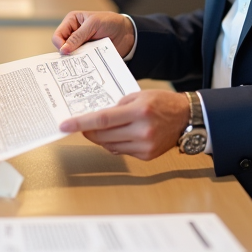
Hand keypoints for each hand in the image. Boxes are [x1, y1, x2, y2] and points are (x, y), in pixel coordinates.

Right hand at [53, 11, 135, 55]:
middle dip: (68, 53)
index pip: (58, 35)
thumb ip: (78, 36)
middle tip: (76, 58)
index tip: (67, 52)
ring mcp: (80, 44)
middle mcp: (73, 33)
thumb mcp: (93, 24)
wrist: (126, 33)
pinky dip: (83, 62)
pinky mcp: (87, 53)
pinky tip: (87, 63)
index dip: (60, 44)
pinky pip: (81, 60)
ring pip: (71, 55)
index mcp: (72, 21)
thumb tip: (64, 50)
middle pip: (62, 47)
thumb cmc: (110, 22)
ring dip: (76, 58)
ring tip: (84, 60)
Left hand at [59, 90, 190, 160]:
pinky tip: (118, 135)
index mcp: (138, 111)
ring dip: (100, 138)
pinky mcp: (147, 156)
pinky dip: (114, 144)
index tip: (65, 126)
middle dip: (88, 131)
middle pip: (103, 135)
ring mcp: (144, 146)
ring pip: (110, 146)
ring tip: (99, 129)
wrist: (186, 118)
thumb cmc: (161, 103)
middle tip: (79, 126)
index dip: (80, 123)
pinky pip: (122, 151)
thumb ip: (117, 106)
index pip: (102, 119)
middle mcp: (141, 131)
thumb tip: (96, 118)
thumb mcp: (138, 96)